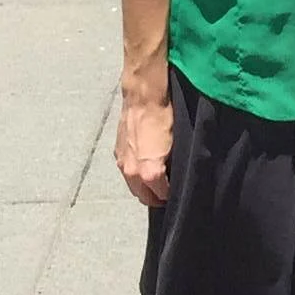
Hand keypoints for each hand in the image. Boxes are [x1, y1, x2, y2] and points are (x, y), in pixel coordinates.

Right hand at [116, 89, 173, 205]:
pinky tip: (143, 165)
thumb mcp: (176, 145)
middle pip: (143, 196)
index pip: (161, 195)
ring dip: (143, 187)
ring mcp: (122, 162)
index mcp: (149, 172)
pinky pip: (126, 172)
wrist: (143, 97)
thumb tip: (176, 175)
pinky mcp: (117, 152)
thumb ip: (173, 166)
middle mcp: (132, 172)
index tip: (177, 192)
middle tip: (166, 192)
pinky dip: (135, 174)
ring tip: (156, 180)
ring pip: (133, 186)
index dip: (170, 195)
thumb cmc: (163, 118)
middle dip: (155, 197)